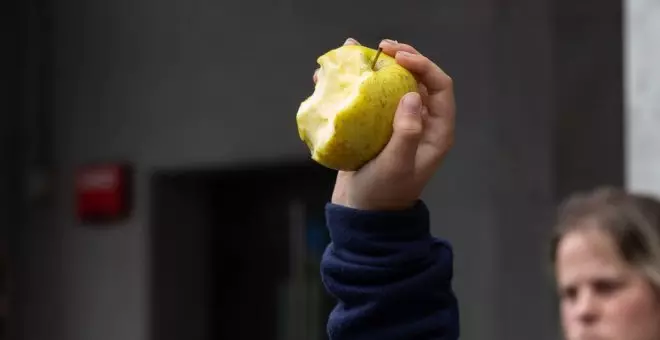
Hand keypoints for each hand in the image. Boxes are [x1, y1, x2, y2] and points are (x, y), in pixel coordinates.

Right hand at [313, 38, 455, 210]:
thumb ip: (408, 132)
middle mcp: (421, 122)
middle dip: (402, 58)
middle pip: (418, 79)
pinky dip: (359, 83)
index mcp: (436, 130)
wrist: (362, 214)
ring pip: (394, 84)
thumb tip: (413, 95)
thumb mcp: (397, 165)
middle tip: (380, 47)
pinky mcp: (377, 126)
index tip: (399, 57)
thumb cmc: (383, 193)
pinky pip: (372, 97)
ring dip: (378, 66)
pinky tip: (340, 73)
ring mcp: (398, 122)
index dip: (424, 65)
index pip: (440, 86)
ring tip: (358, 52)